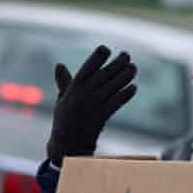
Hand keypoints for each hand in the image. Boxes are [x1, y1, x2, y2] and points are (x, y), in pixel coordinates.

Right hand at [46, 46, 137, 165]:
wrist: (67, 143)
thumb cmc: (65, 119)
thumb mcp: (62, 99)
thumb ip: (64, 82)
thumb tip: (59, 66)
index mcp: (73, 88)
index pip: (87, 69)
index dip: (97, 58)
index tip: (106, 49)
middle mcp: (83, 95)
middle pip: (103, 76)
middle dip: (116, 64)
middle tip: (127, 55)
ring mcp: (93, 106)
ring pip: (112, 87)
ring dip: (124, 77)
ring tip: (133, 68)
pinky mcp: (101, 117)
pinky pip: (116, 103)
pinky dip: (125, 95)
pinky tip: (133, 87)